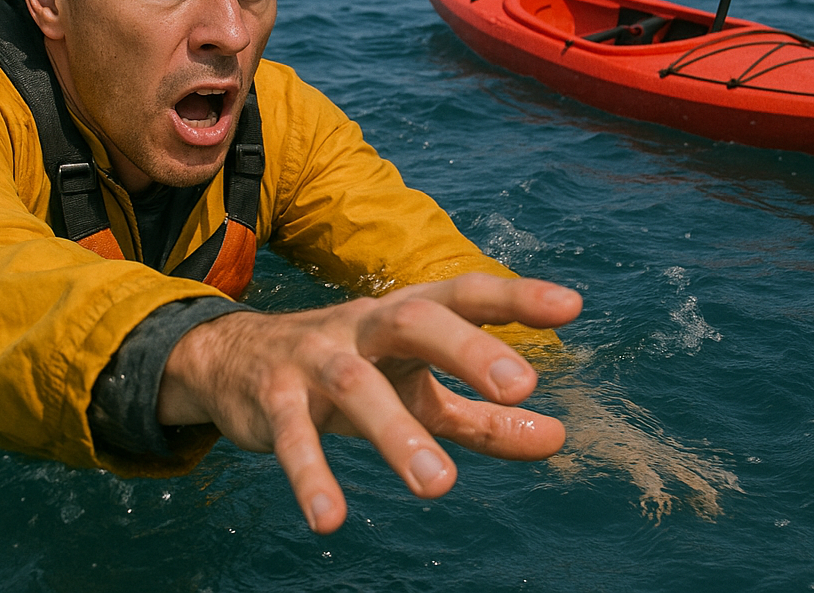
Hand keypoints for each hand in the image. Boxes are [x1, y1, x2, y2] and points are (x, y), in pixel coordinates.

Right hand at [157, 273, 581, 532]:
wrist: (241, 359)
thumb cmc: (359, 370)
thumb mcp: (421, 391)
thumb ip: (485, 415)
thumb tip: (557, 438)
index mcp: (409, 315)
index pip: (467, 295)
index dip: (517, 296)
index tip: (572, 305)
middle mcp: (366, 325)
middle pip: (417, 321)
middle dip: (467, 348)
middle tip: (520, 386)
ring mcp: (318, 358)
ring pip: (357, 385)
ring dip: (396, 432)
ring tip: (439, 485)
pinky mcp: (274, 398)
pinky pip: (291, 434)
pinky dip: (310, 473)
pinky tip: (331, 518)